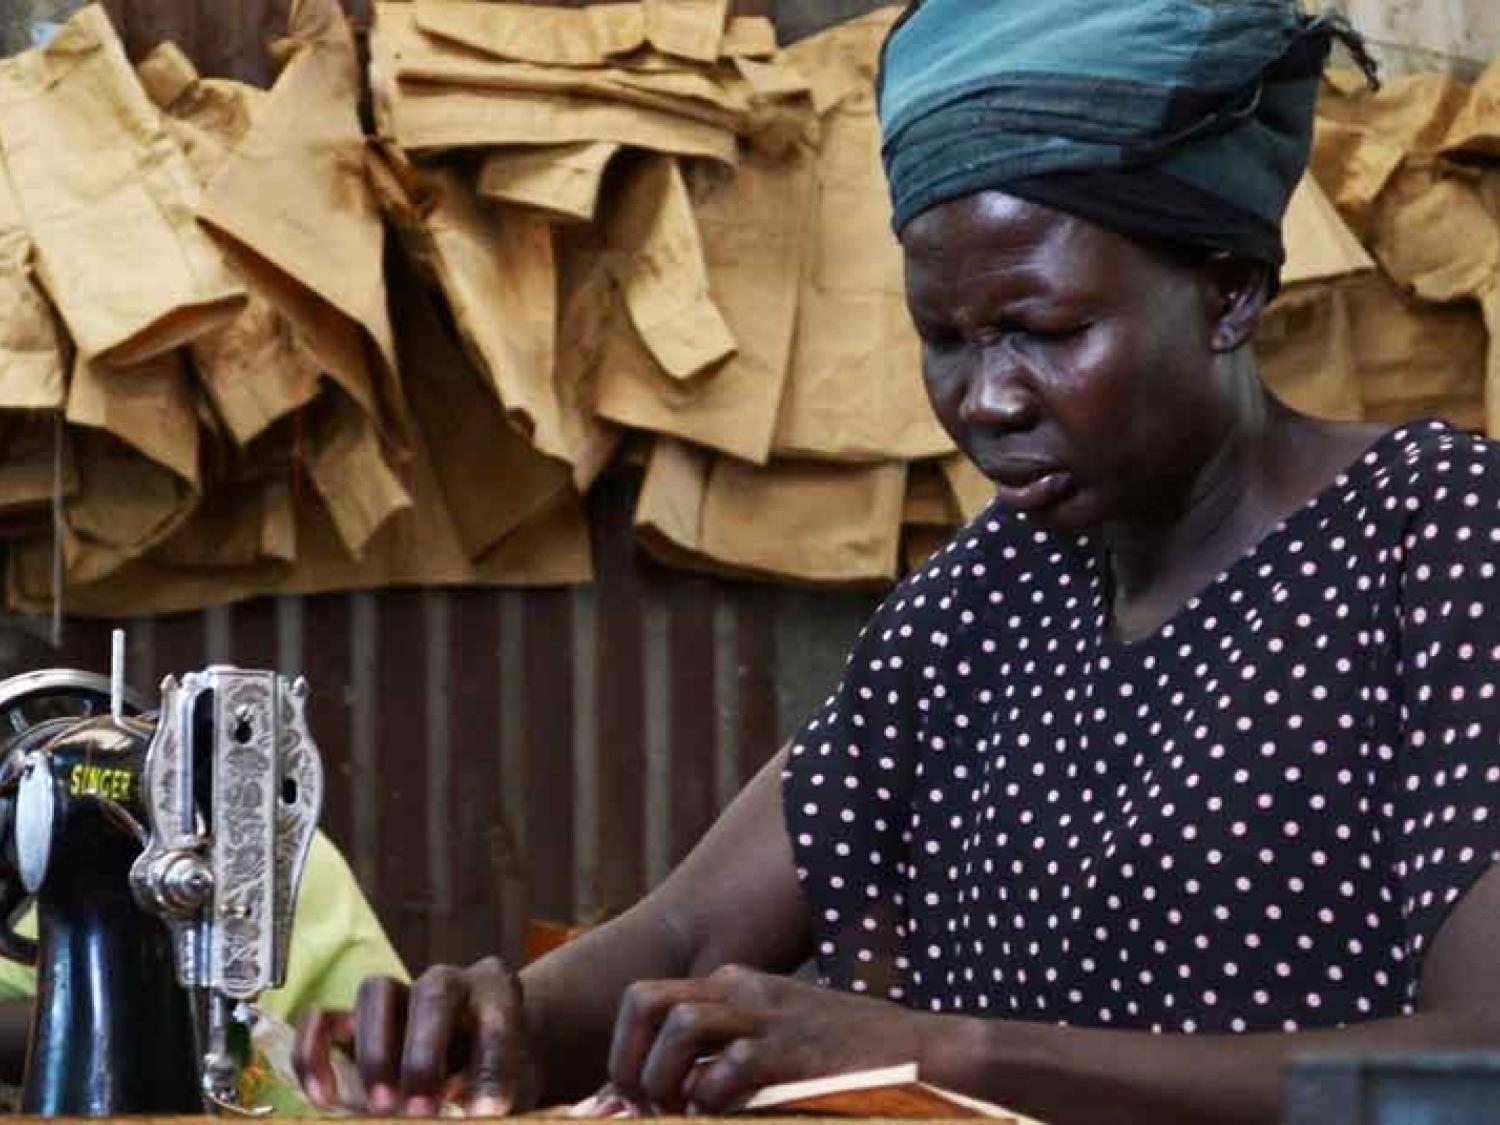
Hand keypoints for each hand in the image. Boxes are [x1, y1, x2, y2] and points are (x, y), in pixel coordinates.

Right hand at [293, 957, 536, 1116]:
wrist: (479, 1063)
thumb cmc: (494, 1077)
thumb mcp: (506, 1089)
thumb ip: (488, 1100)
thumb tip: (473, 1119)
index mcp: (496, 989)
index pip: (497, 1015)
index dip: (491, 1067)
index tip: (488, 1114)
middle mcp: (448, 980)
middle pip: (434, 993)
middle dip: (424, 1056)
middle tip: (422, 1112)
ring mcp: (399, 992)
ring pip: (376, 993)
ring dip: (375, 1053)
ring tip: (381, 1108)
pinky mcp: (356, 1018)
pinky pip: (325, 1018)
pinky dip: (316, 1052)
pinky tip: (323, 1098)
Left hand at [607, 964, 928, 1113]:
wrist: (918, 1052)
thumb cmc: (843, 1057)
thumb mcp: (776, 1036)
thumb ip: (725, 1052)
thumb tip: (674, 1095)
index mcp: (734, 985)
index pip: (648, 1000)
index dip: (625, 1052)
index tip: (630, 1099)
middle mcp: (742, 990)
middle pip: (646, 1000)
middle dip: (628, 1059)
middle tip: (643, 1105)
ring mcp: (767, 1017)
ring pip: (677, 1025)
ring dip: (663, 1078)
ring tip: (681, 1112)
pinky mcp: (790, 1052)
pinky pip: (726, 1067)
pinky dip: (709, 1098)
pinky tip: (720, 1116)